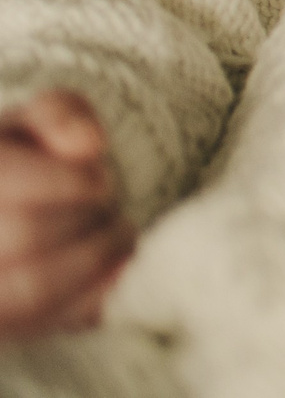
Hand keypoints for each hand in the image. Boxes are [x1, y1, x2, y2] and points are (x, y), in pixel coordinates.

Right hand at [0, 90, 133, 340]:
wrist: (17, 211)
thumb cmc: (27, 161)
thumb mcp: (37, 122)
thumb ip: (60, 113)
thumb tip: (89, 145)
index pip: (5, 182)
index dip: (70, 182)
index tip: (102, 179)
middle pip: (24, 235)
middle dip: (86, 218)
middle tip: (110, 207)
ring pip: (32, 290)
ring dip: (95, 257)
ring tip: (117, 234)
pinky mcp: (2, 327)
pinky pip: (46, 322)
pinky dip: (94, 295)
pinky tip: (113, 268)